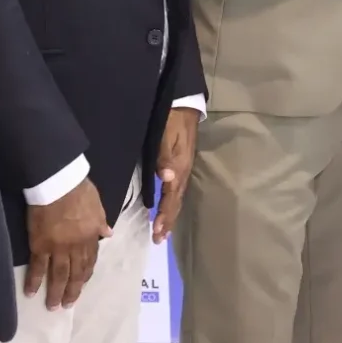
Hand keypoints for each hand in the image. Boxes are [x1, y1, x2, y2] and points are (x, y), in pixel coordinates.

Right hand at [27, 177, 111, 309]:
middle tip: (68, 305)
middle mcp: (76, 247)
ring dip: (56, 292)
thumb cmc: (79, 190)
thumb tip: (108, 233)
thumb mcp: (98, 205)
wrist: (59, 184)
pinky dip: (34, 281)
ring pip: (59, 275)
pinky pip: (38, 267)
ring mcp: (58, 248)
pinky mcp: (40, 246)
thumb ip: (101, 222)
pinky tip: (31, 293)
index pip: (90, 260)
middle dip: (73, 290)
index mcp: (91, 236)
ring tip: (53, 307)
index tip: (82, 283)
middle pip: (76, 273)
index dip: (86, 274)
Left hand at [152, 107, 196, 243]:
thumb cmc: (171, 118)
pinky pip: (177, 190)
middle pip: (176, 201)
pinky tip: (167, 207)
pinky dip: (172, 203)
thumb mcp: (166, 134)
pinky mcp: (181, 164)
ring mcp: (184, 168)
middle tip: (159, 239)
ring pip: (178, 197)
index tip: (157, 232)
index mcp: (179, 167)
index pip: (171, 197)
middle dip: (168, 221)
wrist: (184, 103)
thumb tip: (167, 178)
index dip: (164, 215)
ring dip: (171, 215)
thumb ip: (165, 156)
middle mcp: (183, 171)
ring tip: (164, 231)